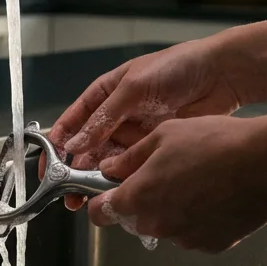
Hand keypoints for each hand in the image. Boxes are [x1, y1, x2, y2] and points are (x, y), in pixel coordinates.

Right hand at [47, 37, 246, 209]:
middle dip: (75, 169)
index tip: (46, 164)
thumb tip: (75, 143)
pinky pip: (132, 165)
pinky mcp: (154, 146)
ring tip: (89, 197)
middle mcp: (116, 116)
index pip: (73, 121)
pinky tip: (116, 191)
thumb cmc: (175, 68)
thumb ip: (104, 118)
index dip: (57, 143)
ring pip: (108, 159)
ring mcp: (135, 132)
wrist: (220, 75)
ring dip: (97, 177)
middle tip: (68, 192)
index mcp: (105, 94)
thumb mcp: (133, 87)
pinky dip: (122, 178)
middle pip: (88, 146)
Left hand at [88, 116, 266, 252]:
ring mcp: (184, 239)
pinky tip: (216, 196)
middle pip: (134, 220)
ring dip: (172, 210)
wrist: (266, 162)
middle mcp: (156, 225)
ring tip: (198, 182)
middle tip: (164, 175)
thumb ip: (130, 158)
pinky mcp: (211, 246)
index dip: (101, 201)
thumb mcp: (163, 136)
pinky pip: (194, 233)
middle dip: (141, 201)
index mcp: (138, 198)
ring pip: (165, 226)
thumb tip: (109, 169)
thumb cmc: (214, 142)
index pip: (100, 213)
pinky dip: (198, 219)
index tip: (107, 192)